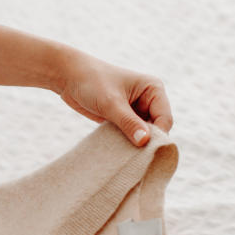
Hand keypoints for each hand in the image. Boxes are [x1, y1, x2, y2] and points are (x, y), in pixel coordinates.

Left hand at [55, 52, 172, 146]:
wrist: (69, 77)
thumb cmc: (92, 82)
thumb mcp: (111, 103)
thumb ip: (128, 122)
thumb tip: (144, 141)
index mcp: (154, 89)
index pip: (165, 118)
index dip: (157, 136)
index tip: (143, 150)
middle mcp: (149, 100)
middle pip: (157, 129)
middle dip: (147, 142)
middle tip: (133, 157)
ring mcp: (136, 110)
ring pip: (144, 135)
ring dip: (135, 145)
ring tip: (123, 154)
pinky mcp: (124, 119)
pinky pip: (131, 136)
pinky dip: (126, 144)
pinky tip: (117, 152)